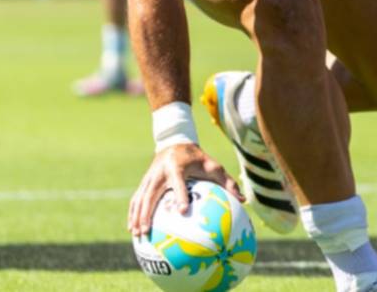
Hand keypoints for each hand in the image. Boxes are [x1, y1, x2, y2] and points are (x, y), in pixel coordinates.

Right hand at [127, 143, 242, 236]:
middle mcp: (161, 171)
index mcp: (178, 166)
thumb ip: (227, 182)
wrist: (175, 142)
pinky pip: (136, 198)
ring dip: (137, 216)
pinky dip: (133, 212)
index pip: (178, 182)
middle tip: (148, 231)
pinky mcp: (144, 181)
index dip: (180, 196)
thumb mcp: (213, 166)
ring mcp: (150, 176)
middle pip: (151, 194)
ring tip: (138, 234)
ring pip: (140, 197)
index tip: (183, 211)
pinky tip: (132, 228)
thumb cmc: (197, 158)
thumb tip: (244, 200)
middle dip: (147, 213)